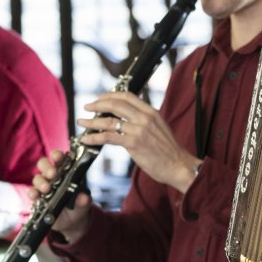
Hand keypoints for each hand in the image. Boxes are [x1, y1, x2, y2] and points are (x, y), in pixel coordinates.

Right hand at [32, 149, 93, 242]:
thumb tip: (83, 198)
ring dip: (41, 181)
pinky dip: (33, 193)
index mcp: (66, 171)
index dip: (58, 156)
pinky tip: (35, 196)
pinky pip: (32, 192)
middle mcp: (53, 176)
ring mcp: (44, 186)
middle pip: (44, 164)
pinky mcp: (38, 198)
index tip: (59, 157)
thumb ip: (83, 201)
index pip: (60, 159)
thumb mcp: (83, 205)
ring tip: (47, 189)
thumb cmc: (78, 207)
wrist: (71, 223)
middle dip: (47, 167)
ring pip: (37, 177)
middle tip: (53, 174)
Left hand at [80, 91, 199, 193]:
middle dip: (98, 104)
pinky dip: (94, 137)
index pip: (127, 96)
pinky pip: (108, 137)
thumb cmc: (169, 151)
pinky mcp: (133, 143)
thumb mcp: (159, 128)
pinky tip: (86, 139)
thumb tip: (129, 119)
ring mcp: (139, 130)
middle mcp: (144, 117)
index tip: (100, 98)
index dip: (111, 95)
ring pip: (109, 121)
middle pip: (116, 104)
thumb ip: (145, 121)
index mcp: (151, 112)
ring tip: (82, 122)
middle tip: (87, 107)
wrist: (179, 165)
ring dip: (92, 121)